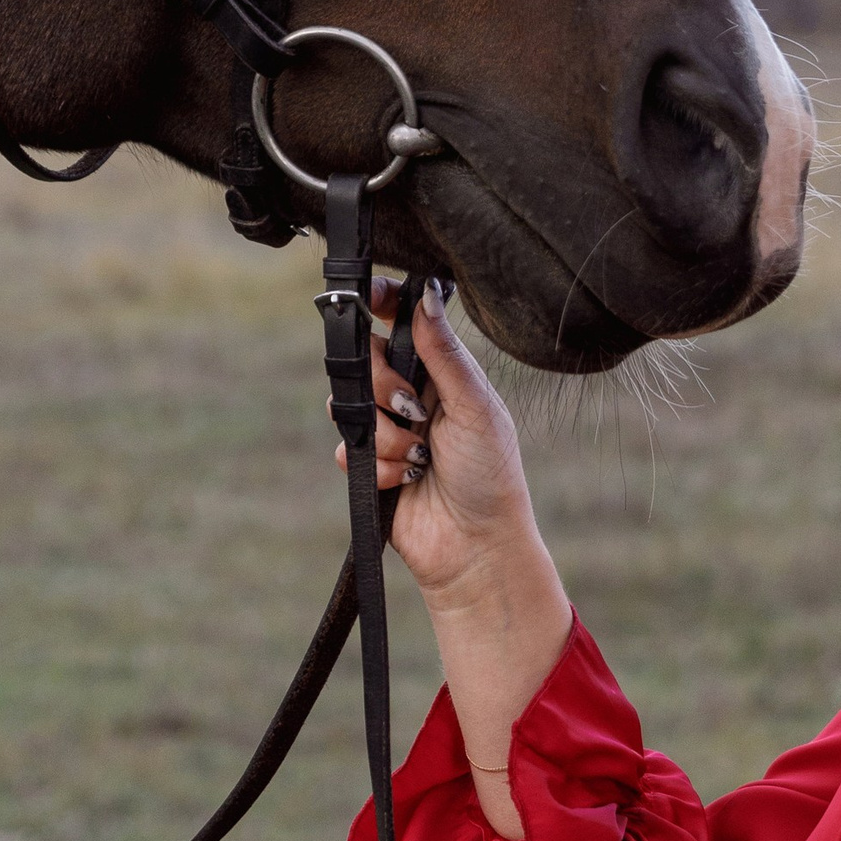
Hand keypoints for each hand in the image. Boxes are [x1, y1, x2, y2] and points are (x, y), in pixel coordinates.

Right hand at [334, 284, 544, 608]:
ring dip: (386, 434)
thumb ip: (445, 352)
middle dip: (385, 386)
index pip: (402, 322)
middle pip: (367, 361)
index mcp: (443, 373)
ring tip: (418, 456)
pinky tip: (406, 481)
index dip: (381, 304)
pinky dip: (378, 468)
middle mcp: (414, 397)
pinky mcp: (372, 468)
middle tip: (414, 410)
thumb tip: (425, 294)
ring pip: (351, 407)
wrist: (475, 546)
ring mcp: (391, 432)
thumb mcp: (475, 405)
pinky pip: (349, 451)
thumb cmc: (490, 475)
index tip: (367, 297)